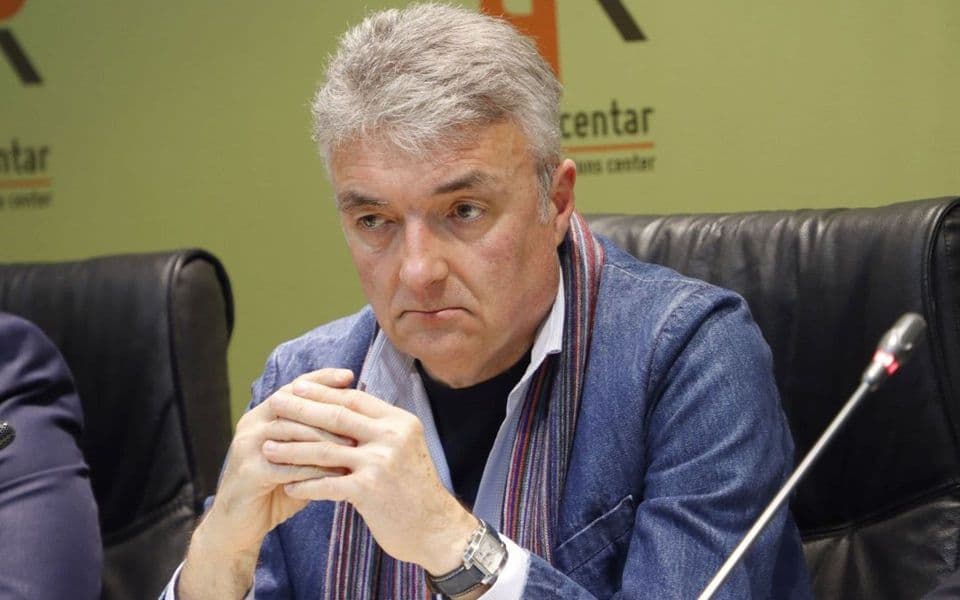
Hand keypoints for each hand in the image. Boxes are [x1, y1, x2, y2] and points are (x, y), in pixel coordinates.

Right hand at [178, 369, 354, 598]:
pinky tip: (337, 474)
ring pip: (292, 433)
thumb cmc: (275, 489)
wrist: (237, 527)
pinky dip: (314, 469)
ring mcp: (247, 447)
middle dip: (329, 408)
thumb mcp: (298, 459)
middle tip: (360, 415)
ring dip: (325, 439)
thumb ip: (318, 441)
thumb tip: (360, 425)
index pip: (294, 387)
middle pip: (295, 406)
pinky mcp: (248, 472)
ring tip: (354, 444)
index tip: (349, 375)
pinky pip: (287, 466)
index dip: (321, 379)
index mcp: (262, 415)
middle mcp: (252, 424)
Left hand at [264, 378, 477, 574]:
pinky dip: (305, 484)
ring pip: (325, 450)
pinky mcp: (369, 491)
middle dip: (300, 409)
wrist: (437, 529)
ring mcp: (380, 463)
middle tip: (274, 403)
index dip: (322, 392)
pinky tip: (287, 484)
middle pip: (336, 417)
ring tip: (268, 447)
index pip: (354, 398)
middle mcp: (391, 437)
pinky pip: (327, 484)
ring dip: (292, 448)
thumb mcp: (405, 447)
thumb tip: (346, 408)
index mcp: (399, 422)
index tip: (296, 387)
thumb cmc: (416, 489)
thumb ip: (378, 429)